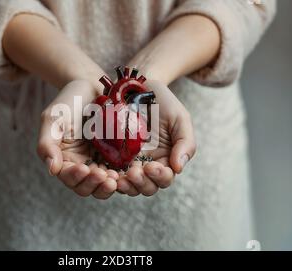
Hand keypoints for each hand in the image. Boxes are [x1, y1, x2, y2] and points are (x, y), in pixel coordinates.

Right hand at [37, 80, 118, 199]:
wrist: (93, 86)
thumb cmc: (69, 100)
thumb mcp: (53, 119)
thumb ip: (47, 144)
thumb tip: (52, 170)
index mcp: (64, 160)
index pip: (68, 178)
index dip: (75, 177)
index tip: (84, 168)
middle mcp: (82, 165)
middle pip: (86, 187)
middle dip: (94, 185)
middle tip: (104, 176)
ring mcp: (101, 162)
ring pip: (104, 185)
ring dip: (108, 186)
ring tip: (115, 179)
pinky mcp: (118, 157)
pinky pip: (120, 173)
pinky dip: (122, 176)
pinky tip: (127, 171)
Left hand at [117, 80, 195, 195]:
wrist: (137, 87)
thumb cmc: (162, 102)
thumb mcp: (180, 119)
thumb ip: (185, 143)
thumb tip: (178, 168)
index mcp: (166, 160)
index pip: (165, 178)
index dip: (160, 177)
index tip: (152, 166)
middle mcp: (147, 165)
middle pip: (146, 187)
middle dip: (141, 184)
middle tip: (134, 172)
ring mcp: (128, 162)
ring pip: (127, 185)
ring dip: (124, 185)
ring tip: (118, 178)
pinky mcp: (111, 155)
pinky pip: (110, 173)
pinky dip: (109, 177)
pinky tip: (106, 173)